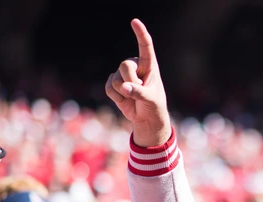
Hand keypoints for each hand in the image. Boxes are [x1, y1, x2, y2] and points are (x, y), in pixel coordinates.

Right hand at [105, 18, 171, 146]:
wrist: (146, 118)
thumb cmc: (154, 105)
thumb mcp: (151, 99)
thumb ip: (139, 92)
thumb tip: (124, 87)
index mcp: (149, 65)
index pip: (145, 46)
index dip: (140, 34)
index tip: (135, 22)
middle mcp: (135, 66)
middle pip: (125, 65)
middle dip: (131, 81)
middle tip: (140, 91)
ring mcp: (123, 74)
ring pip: (117, 78)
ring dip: (124, 92)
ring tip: (134, 97)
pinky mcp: (114, 83)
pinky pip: (109, 87)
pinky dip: (116, 97)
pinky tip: (125, 100)